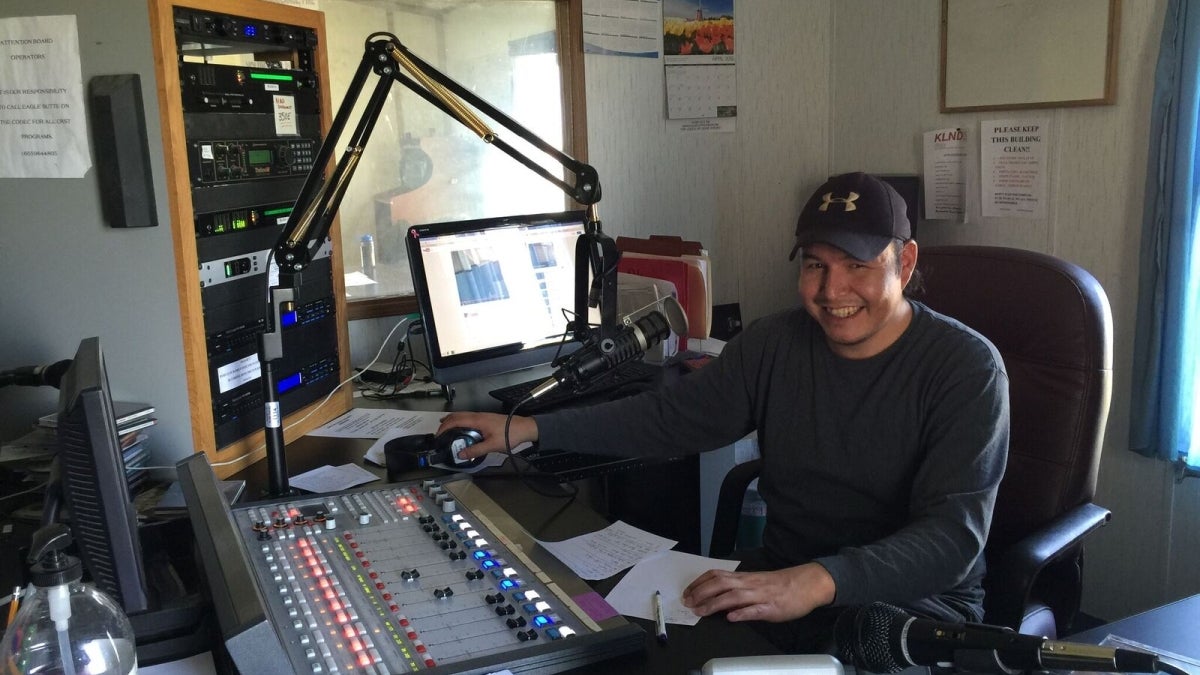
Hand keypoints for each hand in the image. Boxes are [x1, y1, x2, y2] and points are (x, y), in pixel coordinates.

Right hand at [437, 412, 537, 457]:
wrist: (525, 428)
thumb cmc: (510, 435)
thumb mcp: (492, 446)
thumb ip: (476, 450)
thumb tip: (461, 454)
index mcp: (477, 420)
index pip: (455, 420)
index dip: (444, 427)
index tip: (438, 436)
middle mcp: (478, 415)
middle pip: (457, 415)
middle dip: (445, 423)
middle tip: (439, 433)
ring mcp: (482, 416)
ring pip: (463, 415)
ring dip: (452, 421)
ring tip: (446, 430)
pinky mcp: (486, 419)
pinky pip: (469, 418)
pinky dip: (460, 422)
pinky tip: (462, 430)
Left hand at [681, 562, 835, 622]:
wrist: (806, 584)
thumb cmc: (780, 585)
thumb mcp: (755, 583)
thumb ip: (737, 588)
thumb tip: (717, 597)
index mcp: (744, 578)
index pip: (717, 575)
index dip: (699, 583)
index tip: (687, 592)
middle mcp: (749, 584)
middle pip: (721, 583)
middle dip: (702, 592)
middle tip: (688, 603)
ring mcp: (760, 595)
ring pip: (734, 596)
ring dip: (715, 603)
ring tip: (702, 611)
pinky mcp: (772, 607)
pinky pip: (755, 610)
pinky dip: (743, 613)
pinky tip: (732, 618)